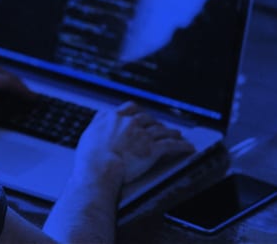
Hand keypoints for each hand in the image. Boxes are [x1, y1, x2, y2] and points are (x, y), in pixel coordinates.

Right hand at [73, 102, 195, 187]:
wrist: (99, 168)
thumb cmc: (90, 157)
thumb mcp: (88, 134)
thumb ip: (97, 123)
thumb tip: (99, 118)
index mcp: (114, 118)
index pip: (130, 108)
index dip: (137, 111)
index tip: (140, 113)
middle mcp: (129, 123)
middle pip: (147, 119)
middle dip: (155, 122)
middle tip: (159, 126)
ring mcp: (142, 135)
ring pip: (161, 130)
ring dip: (170, 132)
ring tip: (177, 134)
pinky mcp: (153, 149)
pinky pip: (171, 145)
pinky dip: (181, 146)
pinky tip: (188, 147)